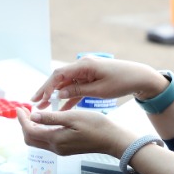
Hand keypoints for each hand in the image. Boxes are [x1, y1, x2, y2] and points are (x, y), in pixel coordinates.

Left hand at [15, 107, 132, 159]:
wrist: (112, 140)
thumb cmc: (95, 126)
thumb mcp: (72, 117)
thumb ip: (51, 118)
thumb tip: (32, 116)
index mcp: (55, 139)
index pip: (30, 131)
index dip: (22, 120)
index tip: (19, 108)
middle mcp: (55, 148)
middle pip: (30, 139)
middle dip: (24, 125)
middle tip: (24, 111)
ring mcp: (60, 150)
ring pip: (38, 141)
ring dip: (32, 128)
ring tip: (32, 114)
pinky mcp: (66, 149)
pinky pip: (47, 142)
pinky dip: (41, 132)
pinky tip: (45, 121)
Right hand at [29, 56, 168, 109]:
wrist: (139, 77)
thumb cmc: (121, 82)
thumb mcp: (99, 90)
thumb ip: (77, 91)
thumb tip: (59, 94)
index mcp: (84, 65)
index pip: (59, 74)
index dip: (47, 86)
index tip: (38, 98)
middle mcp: (82, 66)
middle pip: (59, 78)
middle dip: (46, 90)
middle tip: (34, 102)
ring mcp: (86, 71)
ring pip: (66, 84)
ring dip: (55, 95)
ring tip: (43, 107)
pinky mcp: (90, 77)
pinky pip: (75, 87)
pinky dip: (68, 96)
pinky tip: (60, 108)